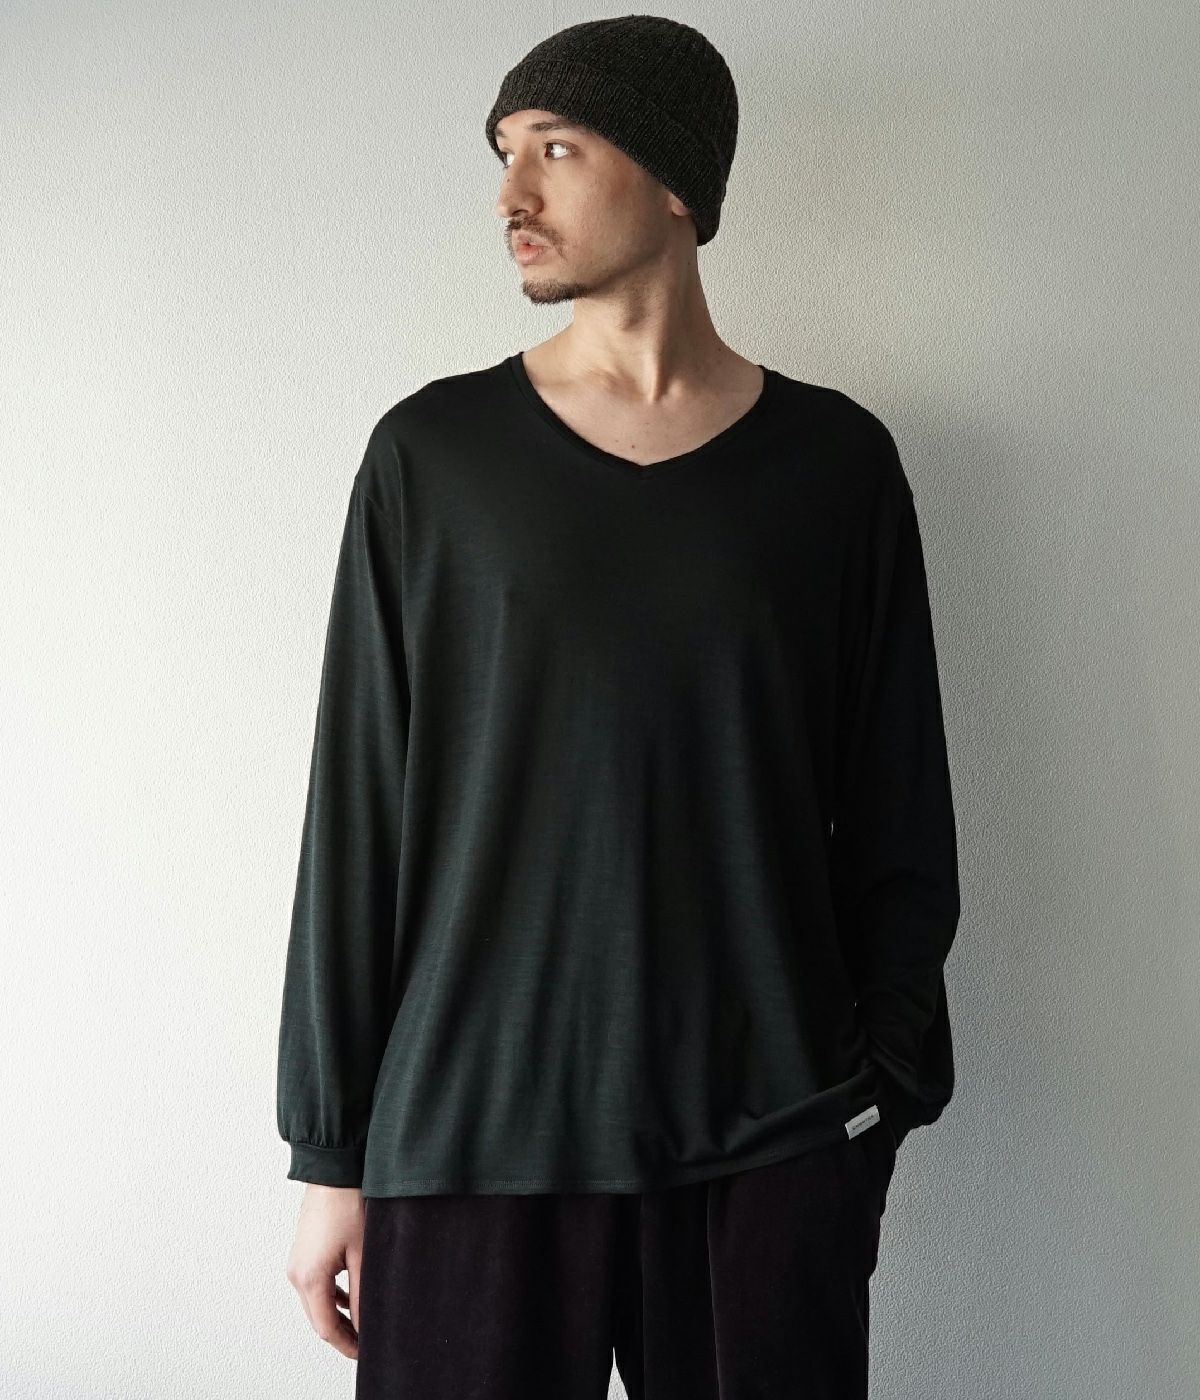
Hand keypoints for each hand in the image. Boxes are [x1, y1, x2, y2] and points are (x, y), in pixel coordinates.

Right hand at [285, 1183, 365, 1358]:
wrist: (332, 1171)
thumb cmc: (347, 1205)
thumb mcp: (362, 1253)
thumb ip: (363, 1294)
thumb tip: (367, 1324)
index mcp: (309, 1278)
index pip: (326, 1328)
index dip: (347, 1345)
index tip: (365, 1353)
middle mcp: (297, 1274)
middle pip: (318, 1319)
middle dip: (342, 1333)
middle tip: (367, 1341)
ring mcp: (297, 1264)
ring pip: (316, 1303)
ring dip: (337, 1315)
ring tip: (363, 1322)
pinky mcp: (302, 1254)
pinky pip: (314, 1286)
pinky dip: (331, 1297)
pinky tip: (350, 1297)